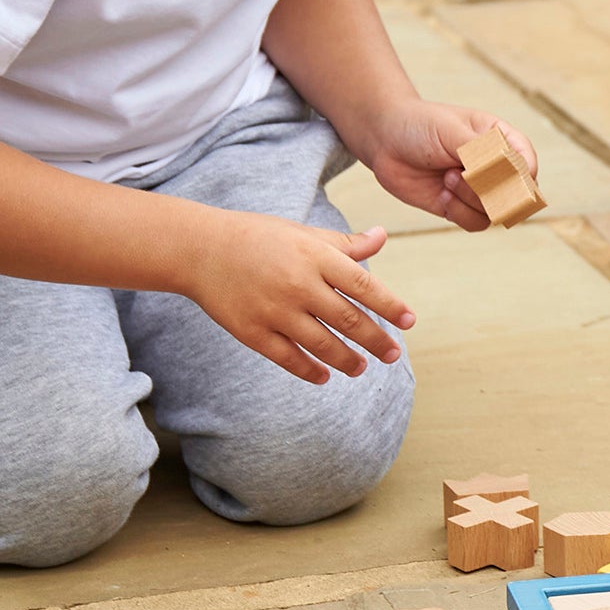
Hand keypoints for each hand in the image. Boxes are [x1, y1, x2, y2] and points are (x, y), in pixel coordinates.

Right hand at [182, 210, 416, 384]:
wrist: (200, 249)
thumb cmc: (259, 238)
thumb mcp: (304, 233)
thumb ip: (344, 244)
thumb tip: (382, 236)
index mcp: (315, 256)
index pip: (363, 284)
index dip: (390, 305)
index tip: (409, 322)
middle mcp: (298, 284)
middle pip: (348, 319)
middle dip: (376, 340)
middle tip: (393, 355)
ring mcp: (274, 310)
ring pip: (321, 344)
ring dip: (346, 359)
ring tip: (361, 367)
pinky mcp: (252, 331)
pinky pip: (287, 358)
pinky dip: (309, 370)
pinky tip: (324, 376)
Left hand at [356, 100, 539, 233]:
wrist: (384, 140)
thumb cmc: (419, 125)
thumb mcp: (451, 131)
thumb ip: (482, 152)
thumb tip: (510, 172)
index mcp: (501, 139)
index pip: (526, 162)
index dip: (520, 174)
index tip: (499, 173)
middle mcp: (496, 165)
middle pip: (516, 193)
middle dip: (489, 188)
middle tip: (462, 174)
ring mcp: (479, 188)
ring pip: (496, 211)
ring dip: (470, 199)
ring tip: (446, 178)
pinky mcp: (462, 207)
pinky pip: (477, 223)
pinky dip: (460, 213)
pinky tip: (441, 194)